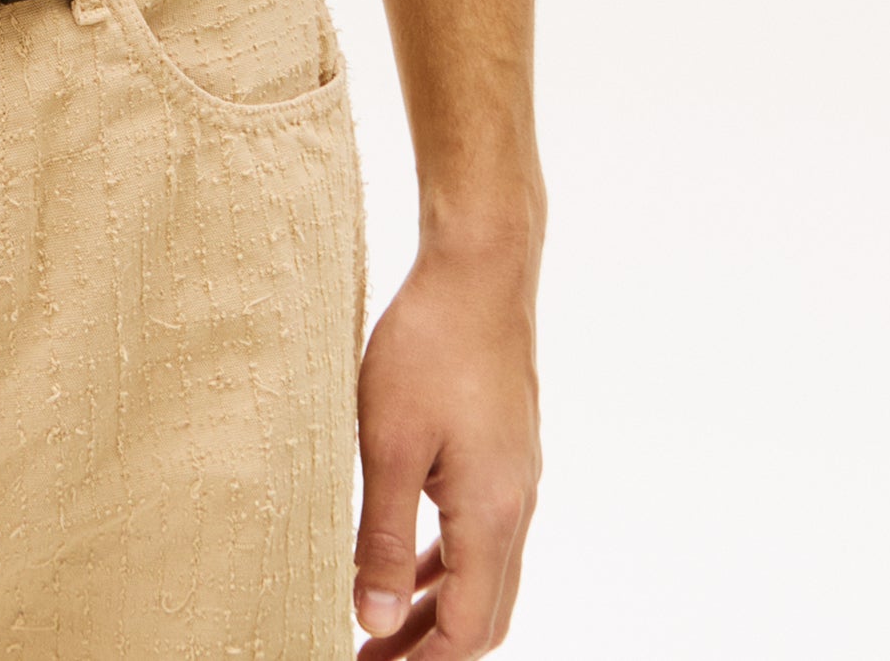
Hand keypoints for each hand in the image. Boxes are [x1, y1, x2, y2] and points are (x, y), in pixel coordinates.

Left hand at [352, 234, 541, 654]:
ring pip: (485, 573)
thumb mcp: (388, 443)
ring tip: (380, 625)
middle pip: (485, 613)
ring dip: (437, 607)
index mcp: (492, 514)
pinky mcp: (504, 450)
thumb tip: (373, 619)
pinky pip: (481, 532)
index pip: (468, 629)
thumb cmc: (430, 343)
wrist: (480, 267)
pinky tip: (409, 560)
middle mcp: (516, 505)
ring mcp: (516, 477)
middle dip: (430, 647)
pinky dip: (447, 562)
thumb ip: (383, 536)